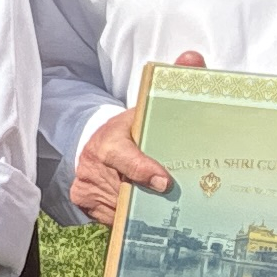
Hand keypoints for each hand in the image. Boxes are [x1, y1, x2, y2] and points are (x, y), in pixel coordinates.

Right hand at [70, 48, 207, 219]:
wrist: (96, 141)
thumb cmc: (130, 127)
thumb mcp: (147, 105)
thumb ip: (171, 82)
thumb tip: (192, 59)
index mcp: (107, 141)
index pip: (124, 158)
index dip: (143, 170)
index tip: (165, 181)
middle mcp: (92, 165)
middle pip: (128, 188)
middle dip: (152, 196)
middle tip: (179, 203)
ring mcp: (86, 187)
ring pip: (122, 207)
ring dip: (143, 209)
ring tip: (166, 209)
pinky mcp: (84, 203)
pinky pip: (112, 218)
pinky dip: (130, 216)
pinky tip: (146, 212)